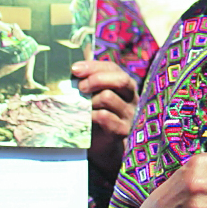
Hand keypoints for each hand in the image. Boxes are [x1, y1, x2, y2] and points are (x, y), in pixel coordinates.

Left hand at [73, 60, 138, 177]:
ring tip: (81, 107)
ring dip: (89, 100)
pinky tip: (84, 118)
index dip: (93, 66)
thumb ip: (90, 78)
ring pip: (108, 97)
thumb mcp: (95, 95)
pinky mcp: (122, 130)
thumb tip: (79, 62)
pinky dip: (90, 115)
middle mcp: (131, 97)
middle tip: (80, 88)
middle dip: (96, 80)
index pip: (113, 68)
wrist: (101, 146)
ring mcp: (129, 114)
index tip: (74, 69)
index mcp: (125, 85)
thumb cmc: (96, 115)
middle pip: (119, 80)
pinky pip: (104, 116)